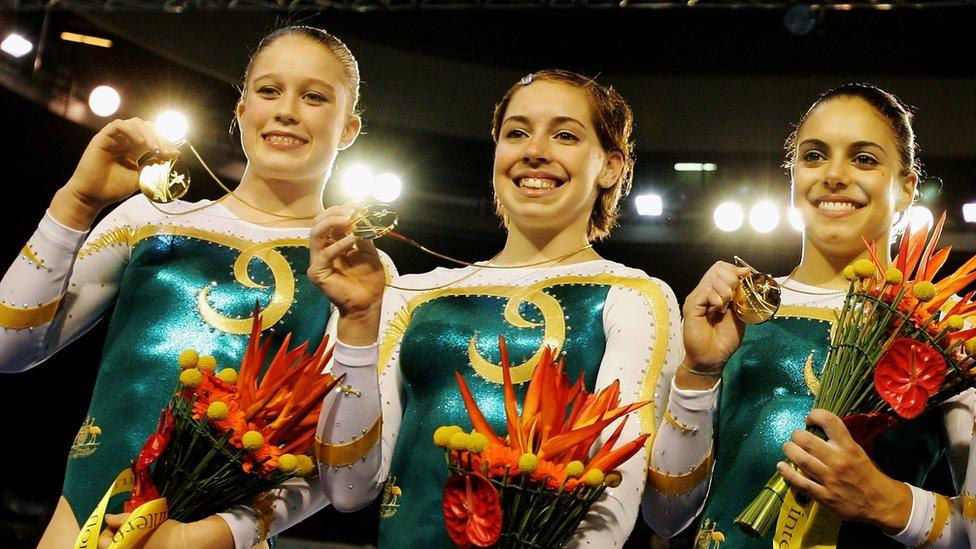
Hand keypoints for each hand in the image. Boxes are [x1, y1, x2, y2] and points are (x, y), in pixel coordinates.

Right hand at [53, 118, 178, 228]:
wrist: (92, 197)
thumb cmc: (113, 188)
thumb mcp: (141, 177)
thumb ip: (153, 165)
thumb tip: (170, 156)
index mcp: (134, 150)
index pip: (154, 138)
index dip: (166, 142)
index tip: (175, 154)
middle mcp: (125, 141)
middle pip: (147, 128)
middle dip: (161, 137)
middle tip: (168, 151)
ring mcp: (114, 138)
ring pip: (135, 124)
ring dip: (149, 133)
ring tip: (155, 147)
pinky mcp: (102, 138)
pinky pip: (118, 125)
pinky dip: (132, 130)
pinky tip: (140, 142)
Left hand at [98, 514, 233, 548]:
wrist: (185, 543)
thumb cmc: (163, 531)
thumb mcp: (141, 520)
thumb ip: (121, 519)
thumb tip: (107, 518)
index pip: (102, 541)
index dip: (107, 530)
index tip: (117, 522)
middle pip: (110, 547)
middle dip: (115, 536)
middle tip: (125, 526)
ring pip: (122, 548)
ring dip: (124, 540)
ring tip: (135, 531)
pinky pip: (133, 548)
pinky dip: (134, 544)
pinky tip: (143, 538)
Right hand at [308, 202, 385, 343]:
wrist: (368, 303)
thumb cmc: (368, 280)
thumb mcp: (369, 251)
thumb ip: (363, 235)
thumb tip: (360, 215)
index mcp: (333, 243)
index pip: (331, 220)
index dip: (342, 209)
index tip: (358, 202)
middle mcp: (322, 249)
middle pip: (319, 222)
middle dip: (335, 213)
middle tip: (353, 211)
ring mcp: (317, 261)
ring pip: (315, 233)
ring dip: (333, 223)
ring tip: (350, 219)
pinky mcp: (317, 273)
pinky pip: (324, 254)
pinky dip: (338, 245)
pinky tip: (352, 240)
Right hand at [678, 261, 749, 385]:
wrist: (713, 358)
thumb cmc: (724, 339)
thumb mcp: (739, 313)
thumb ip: (741, 295)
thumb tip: (746, 273)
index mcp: (714, 292)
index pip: (721, 267)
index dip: (735, 271)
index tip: (745, 283)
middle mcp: (704, 292)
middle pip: (718, 268)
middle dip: (732, 280)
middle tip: (733, 299)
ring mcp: (696, 298)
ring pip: (713, 278)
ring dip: (726, 292)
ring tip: (724, 308)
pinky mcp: (691, 306)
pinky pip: (706, 292)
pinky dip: (717, 299)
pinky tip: (717, 311)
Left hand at [778, 409, 911, 532]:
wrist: (881, 503)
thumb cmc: (868, 474)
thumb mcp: (859, 452)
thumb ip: (840, 441)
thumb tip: (818, 428)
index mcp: (849, 447)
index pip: (829, 420)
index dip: (814, 415)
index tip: (810, 420)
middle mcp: (838, 460)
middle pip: (806, 440)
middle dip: (796, 435)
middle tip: (797, 438)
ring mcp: (829, 479)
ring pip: (800, 459)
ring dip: (789, 450)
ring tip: (789, 449)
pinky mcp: (823, 495)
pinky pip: (799, 482)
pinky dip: (787, 472)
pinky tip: (781, 466)